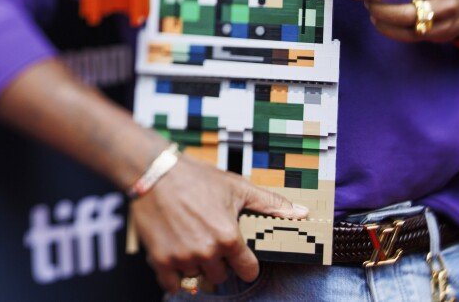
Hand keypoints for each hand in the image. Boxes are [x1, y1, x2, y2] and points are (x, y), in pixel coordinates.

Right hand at [132, 153, 307, 293]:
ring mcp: (182, 258)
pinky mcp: (160, 261)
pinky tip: (178, 252)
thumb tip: (301, 213)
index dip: (246, 262)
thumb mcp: (238, 187)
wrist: (157, 173)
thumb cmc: (198, 178)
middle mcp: (207, 252)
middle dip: (219, 260)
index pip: (248, 271)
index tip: (239, 254)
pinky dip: (176, 275)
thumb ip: (270, 204)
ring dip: (197, 264)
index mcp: (228, 237)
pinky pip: (174, 285)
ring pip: (198, 278)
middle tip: (211, 236)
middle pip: (222, 275)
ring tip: (193, 238)